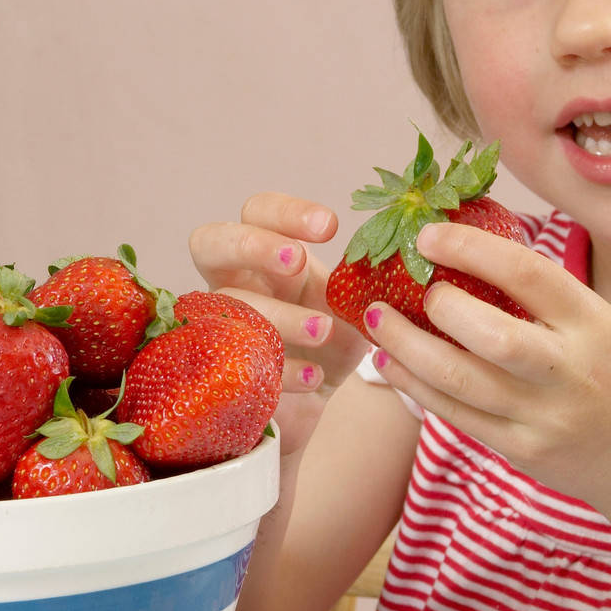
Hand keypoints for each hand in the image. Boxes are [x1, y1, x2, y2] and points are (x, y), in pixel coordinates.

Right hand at [189, 193, 370, 454]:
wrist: (319, 398)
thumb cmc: (332, 339)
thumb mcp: (353, 306)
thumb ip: (368, 280)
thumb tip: (400, 257)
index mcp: (267, 257)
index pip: (258, 212)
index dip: (285, 212)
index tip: (331, 227)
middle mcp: (234, 283)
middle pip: (210, 242)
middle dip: (252, 245)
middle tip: (295, 261)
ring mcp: (220, 324)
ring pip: (228, 305)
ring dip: (278, 314)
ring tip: (322, 330)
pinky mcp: (223, 371)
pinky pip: (237, 363)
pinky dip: (281, 369)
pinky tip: (315, 376)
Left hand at [363, 221, 610, 518]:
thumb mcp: (607, 326)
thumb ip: (550, 299)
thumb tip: (472, 250)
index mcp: (596, 325)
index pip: (528, 274)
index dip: (470, 249)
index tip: (428, 236)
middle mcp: (571, 372)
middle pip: (490, 334)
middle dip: (437, 306)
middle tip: (405, 287)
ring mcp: (544, 418)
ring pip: (459, 380)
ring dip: (406, 347)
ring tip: (375, 319)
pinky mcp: (521, 451)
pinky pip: (455, 414)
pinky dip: (415, 385)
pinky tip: (390, 362)